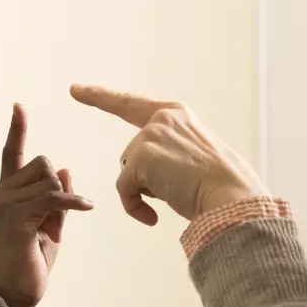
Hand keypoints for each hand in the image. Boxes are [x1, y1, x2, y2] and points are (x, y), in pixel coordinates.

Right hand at [0, 104, 94, 306]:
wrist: (17, 292)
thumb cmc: (32, 259)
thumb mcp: (50, 223)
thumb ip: (57, 197)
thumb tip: (67, 169)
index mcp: (7, 192)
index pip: (11, 153)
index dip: (16, 129)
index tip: (18, 106)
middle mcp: (2, 193)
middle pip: (44, 164)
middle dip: (59, 184)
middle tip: (54, 218)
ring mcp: (6, 204)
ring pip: (51, 180)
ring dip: (63, 202)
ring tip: (51, 229)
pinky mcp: (16, 218)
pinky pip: (54, 197)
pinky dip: (73, 202)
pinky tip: (85, 207)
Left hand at [70, 84, 268, 225]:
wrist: (232, 197)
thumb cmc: (221, 185)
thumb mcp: (195, 155)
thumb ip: (169, 151)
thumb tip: (135, 170)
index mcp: (176, 114)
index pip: (130, 104)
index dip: (101, 96)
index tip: (75, 89)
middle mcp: (162, 118)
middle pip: (132, 155)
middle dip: (146, 178)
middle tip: (179, 188)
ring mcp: (150, 136)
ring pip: (128, 173)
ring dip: (146, 191)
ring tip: (178, 194)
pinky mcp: (141, 158)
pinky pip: (124, 190)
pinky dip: (135, 207)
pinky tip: (153, 216)